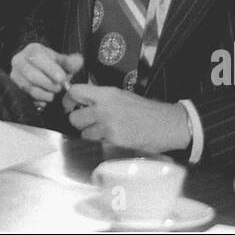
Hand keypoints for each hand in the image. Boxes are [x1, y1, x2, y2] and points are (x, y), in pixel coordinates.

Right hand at [10, 43, 82, 107]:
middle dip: (49, 84)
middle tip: (59, 88)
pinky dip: (38, 101)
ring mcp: (14, 76)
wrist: (34, 69)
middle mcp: (19, 61)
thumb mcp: (60, 60)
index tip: (62, 78)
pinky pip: (26, 98)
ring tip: (53, 94)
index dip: (50, 69)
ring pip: (28, 88)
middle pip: (32, 75)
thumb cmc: (48, 64)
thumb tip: (78, 61)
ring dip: (45, 94)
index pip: (37, 57)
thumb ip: (69, 62)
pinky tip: (45, 100)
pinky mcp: (14, 89)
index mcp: (31, 50)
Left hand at [64, 84, 191, 152]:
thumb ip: (101, 97)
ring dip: (90, 134)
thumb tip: (82, 100)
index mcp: (107, 94)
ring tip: (104, 131)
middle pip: (74, 118)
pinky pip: (97, 143)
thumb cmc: (145, 110)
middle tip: (88, 122)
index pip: (75, 92)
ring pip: (83, 133)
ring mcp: (108, 126)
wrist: (166, 124)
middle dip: (79, 122)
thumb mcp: (122, 95)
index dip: (68, 100)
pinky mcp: (114, 141)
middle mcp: (104, 108)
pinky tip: (113, 138)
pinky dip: (101, 142)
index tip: (69, 106)